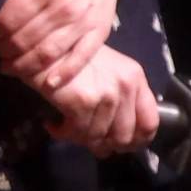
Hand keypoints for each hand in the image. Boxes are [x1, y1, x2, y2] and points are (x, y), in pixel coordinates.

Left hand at [0, 0, 120, 92]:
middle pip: (29, 39)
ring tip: (11, 68)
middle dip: (8, 50)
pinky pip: (81, 59)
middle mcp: (65, 8)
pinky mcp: (99, 34)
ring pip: (50, 53)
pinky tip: (48, 84)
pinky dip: (64, 74)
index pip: (14, 17)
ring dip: (27, 65)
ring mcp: (84, 23)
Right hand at [43, 46, 159, 156]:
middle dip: (103, 144)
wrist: (41, 44)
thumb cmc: (69, 54)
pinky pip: (78, 133)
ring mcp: (106, 94)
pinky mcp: (84, 101)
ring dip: (79, 138)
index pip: (150, 122)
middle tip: (86, 139)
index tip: (119, 145)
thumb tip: (117, 133)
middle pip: (123, 136)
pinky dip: (63, 133)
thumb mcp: (105, 69)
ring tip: (65, 128)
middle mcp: (125, 86)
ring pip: (98, 137)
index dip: (136, 141)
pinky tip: (54, 125)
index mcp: (135, 77)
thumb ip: (119, 95)